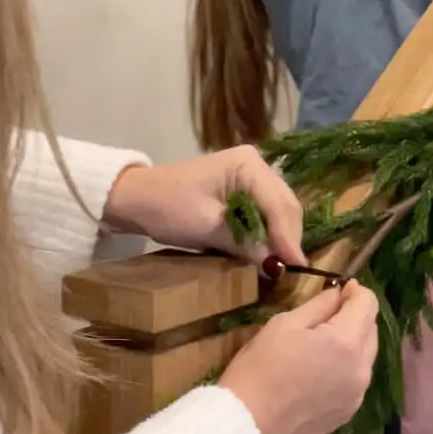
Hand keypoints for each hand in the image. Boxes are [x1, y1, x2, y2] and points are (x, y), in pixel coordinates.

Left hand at [104, 145, 306, 269]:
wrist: (135, 199)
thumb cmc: (167, 207)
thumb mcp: (207, 227)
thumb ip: (244, 244)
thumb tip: (276, 267)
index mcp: (248, 164)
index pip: (277, 203)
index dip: (288, 236)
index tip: (297, 265)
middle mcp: (256, 164)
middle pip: (284, 204)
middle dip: (289, 237)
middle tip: (294, 269)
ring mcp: (251, 175)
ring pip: (279, 209)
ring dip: (282, 236)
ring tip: (285, 264)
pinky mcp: (244, 189)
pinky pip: (266, 212)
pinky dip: (270, 232)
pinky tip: (271, 251)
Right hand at [220, 281, 378, 433]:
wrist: (246, 427)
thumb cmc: (260, 369)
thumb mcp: (284, 324)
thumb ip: (319, 306)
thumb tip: (338, 295)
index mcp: (347, 342)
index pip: (368, 304)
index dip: (355, 291)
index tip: (340, 289)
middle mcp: (361, 369)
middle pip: (371, 330)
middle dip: (355, 316)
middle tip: (327, 314)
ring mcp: (356, 396)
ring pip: (365, 357)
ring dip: (352, 343)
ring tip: (322, 344)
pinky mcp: (346, 415)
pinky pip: (355, 381)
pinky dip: (345, 368)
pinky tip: (320, 372)